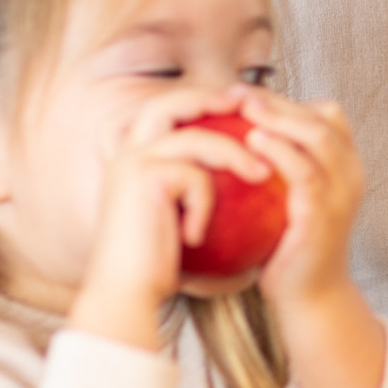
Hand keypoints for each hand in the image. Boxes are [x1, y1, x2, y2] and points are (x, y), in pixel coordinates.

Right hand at [73, 86, 270, 349]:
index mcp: (132, 157)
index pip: (163, 112)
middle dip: (209, 97)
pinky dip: (204, 205)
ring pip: (196, 138)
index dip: (196, 101)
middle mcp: (127, 152)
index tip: (236, 104)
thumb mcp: (180, 215)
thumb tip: (253, 176)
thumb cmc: (156, 261)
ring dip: (236, 154)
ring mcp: (132, 161)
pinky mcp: (143, 177)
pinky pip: (196, 177)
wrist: (124, 290)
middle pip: (169, 102)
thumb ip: (199, 187)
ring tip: (263, 175)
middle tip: (248, 104)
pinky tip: (196, 235)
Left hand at [230, 91, 364, 311]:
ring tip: (243, 106)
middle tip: (238, 92)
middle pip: (321, 117)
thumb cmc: (289, 246)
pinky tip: (251, 140)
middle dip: (278, 100)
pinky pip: (304, 171)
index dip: (287, 100)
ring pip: (317, 136)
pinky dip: (280, 150)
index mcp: (345, 165)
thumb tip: (237, 133)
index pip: (325, 114)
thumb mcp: (289, 197)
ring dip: (279, 116)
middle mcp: (352, 173)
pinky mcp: (324, 214)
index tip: (246, 95)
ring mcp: (343, 193)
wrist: (308, 296)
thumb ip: (279, 166)